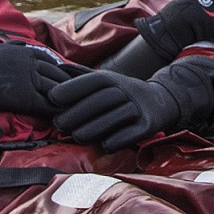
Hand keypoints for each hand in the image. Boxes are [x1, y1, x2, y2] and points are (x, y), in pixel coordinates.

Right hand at [0, 42, 80, 118]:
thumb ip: (13, 46)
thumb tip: (24, 45)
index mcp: (26, 51)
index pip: (52, 62)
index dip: (65, 73)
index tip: (76, 81)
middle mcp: (31, 62)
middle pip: (60, 75)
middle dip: (75, 86)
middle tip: (90, 96)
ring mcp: (30, 79)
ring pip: (59, 89)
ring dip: (73, 100)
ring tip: (86, 109)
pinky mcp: (27, 97)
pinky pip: (49, 105)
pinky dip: (62, 112)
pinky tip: (72, 120)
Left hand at [45, 61, 213, 152]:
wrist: (161, 101)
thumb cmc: (123, 94)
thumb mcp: (106, 81)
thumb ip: (80, 76)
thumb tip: (54, 68)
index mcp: (114, 80)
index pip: (92, 81)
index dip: (72, 88)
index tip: (52, 97)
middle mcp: (128, 91)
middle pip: (101, 100)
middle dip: (77, 112)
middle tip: (58, 124)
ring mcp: (139, 108)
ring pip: (115, 117)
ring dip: (94, 128)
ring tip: (75, 137)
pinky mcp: (149, 125)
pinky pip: (132, 133)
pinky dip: (118, 140)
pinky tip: (104, 145)